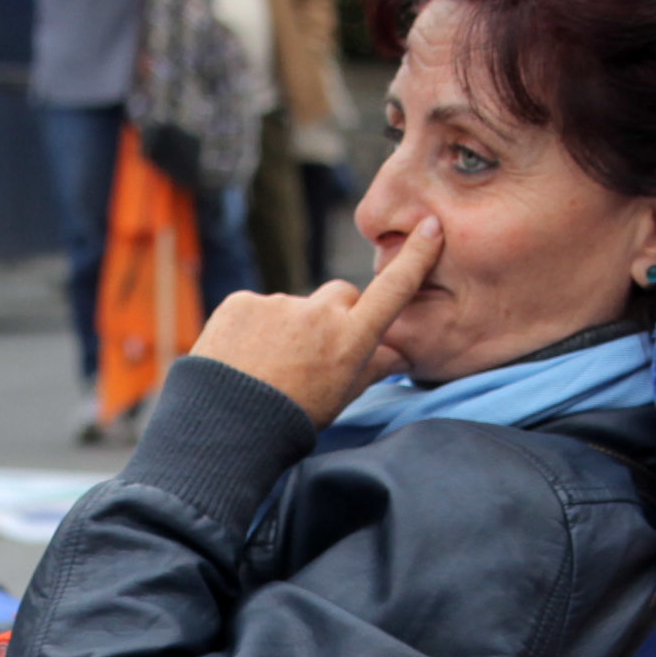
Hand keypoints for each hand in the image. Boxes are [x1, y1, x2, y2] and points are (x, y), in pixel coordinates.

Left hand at [185, 216, 442, 429]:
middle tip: (313, 352)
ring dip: (288, 326)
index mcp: (351, 339)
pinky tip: (242, 357)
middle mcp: (319, 313)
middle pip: (341, 294)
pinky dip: (252, 328)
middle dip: (335, 314)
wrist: (225, 429)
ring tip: (268, 366)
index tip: (430, 227)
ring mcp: (278, 304)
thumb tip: (399, 354)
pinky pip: (256, 309)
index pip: (393, 290)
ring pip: (294, 306)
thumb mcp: (340, 398)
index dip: (415, 257)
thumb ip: (372, 368)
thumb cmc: (290, 421)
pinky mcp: (241, 302)